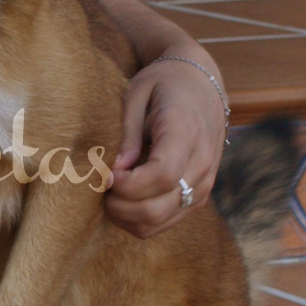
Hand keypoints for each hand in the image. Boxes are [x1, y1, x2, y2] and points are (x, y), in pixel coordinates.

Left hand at [105, 47, 225, 237]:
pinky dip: (140, 218)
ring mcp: (205, 183)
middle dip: (119, 205)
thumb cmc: (163, 84)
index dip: (127, 184)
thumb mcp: (137, 95)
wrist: (201, 83)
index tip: (106, 173)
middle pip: (158, 208)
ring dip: (126, 216)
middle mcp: (202, 162)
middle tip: (101, 185)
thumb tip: (114, 171)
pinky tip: (125, 198)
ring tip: (109, 193)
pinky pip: (167, 221)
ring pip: (160, 221)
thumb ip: (127, 134)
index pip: (162, 175)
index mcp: (186, 132)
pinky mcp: (200, 195)